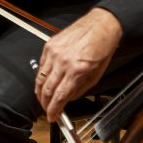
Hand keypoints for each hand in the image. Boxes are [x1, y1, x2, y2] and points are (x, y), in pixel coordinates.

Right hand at [35, 8, 122, 122]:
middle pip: (47, 90)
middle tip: (47, 109)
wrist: (101, 25)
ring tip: (43, 98)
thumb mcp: (96, 75)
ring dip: (40, 92)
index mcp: (77, 70)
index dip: (54, 110)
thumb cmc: (102, 47)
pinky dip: (41, 76)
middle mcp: (63, 61)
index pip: (59, 97)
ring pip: (40, 78)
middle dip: (45, 104)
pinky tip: (44, 81)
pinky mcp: (50, 44)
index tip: (53, 117)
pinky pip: (41, 65)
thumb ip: (80, 89)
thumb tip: (67, 99)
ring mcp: (54, 52)